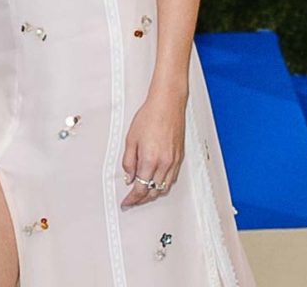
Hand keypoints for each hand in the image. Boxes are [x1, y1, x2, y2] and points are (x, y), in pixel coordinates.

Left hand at [121, 91, 185, 207]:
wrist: (167, 105)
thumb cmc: (149, 117)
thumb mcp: (131, 138)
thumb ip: (129, 161)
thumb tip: (129, 177)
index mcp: (150, 160)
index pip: (140, 188)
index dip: (132, 199)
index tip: (126, 203)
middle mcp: (164, 164)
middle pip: (153, 192)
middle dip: (142, 199)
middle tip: (132, 200)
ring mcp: (174, 162)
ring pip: (164, 188)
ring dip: (153, 194)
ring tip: (142, 193)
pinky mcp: (180, 158)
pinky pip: (171, 179)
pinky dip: (162, 185)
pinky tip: (155, 182)